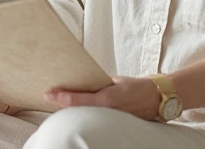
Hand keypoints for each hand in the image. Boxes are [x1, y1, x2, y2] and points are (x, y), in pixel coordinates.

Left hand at [45, 76, 160, 120]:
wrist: (155, 99)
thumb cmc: (135, 86)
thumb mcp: (115, 80)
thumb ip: (99, 84)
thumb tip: (84, 83)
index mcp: (106, 99)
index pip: (77, 99)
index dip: (61, 96)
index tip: (49, 92)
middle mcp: (106, 111)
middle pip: (77, 110)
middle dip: (62, 103)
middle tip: (49, 95)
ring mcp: (109, 119)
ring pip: (84, 115)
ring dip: (72, 109)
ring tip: (58, 101)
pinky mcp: (113, 124)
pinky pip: (94, 118)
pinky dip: (84, 113)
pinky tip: (76, 109)